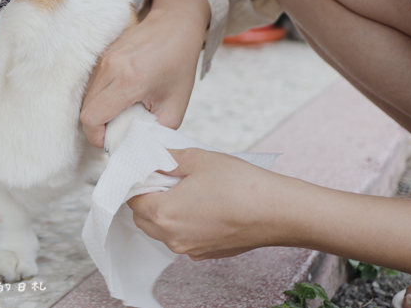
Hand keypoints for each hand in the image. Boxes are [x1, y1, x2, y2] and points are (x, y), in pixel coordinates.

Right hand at [80, 0, 209, 147]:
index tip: (112, 141)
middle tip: (118, 130)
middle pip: (85, 110)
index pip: (92, 117)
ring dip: (98, 112)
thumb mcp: (176, 106)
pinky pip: (90, 85)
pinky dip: (100, 98)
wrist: (175, 25)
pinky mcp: (101, 55)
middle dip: (98, 127)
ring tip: (120, 114)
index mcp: (129, 80)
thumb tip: (135, 145)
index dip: (96, 137)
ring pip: (85, 98)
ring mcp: (103, 58)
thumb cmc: (179, 64)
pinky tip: (119, 98)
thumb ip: (155, 131)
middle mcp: (111, 67)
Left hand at [127, 148, 299, 259]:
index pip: (133, 199)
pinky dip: (185, 224)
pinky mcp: (207, 253)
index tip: (149, 170)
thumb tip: (156, 157)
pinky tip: (204, 205)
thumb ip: (169, 158)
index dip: (138, 182)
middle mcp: (172, 237)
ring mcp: (190, 249)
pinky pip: (184, 238)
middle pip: (143, 218)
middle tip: (167, 178)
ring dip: (166, 212)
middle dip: (149, 198)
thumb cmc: (241, 185)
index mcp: (163, 213)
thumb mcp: (198, 159)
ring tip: (187, 190)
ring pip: (163, 231)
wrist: (278, 211)